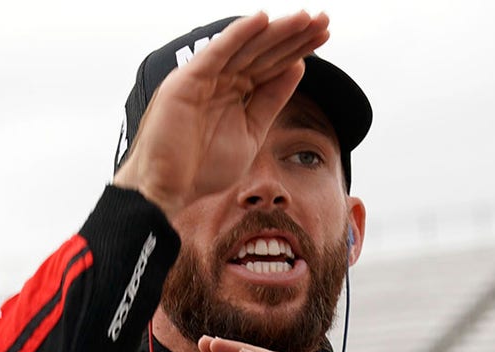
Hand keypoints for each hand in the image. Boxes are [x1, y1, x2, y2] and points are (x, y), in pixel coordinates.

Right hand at [114, 12, 329, 218]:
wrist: (170, 190)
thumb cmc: (204, 168)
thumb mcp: (251, 131)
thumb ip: (271, 100)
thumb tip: (298, 67)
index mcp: (236, 91)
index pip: (272, 64)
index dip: (298, 49)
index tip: (324, 35)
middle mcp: (221, 79)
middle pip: (263, 52)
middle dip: (293, 36)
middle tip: (323, 19)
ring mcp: (204, 78)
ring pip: (245, 48)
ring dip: (275, 31)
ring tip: (304, 18)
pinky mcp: (187, 81)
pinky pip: (217, 53)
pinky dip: (238, 35)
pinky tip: (262, 20)